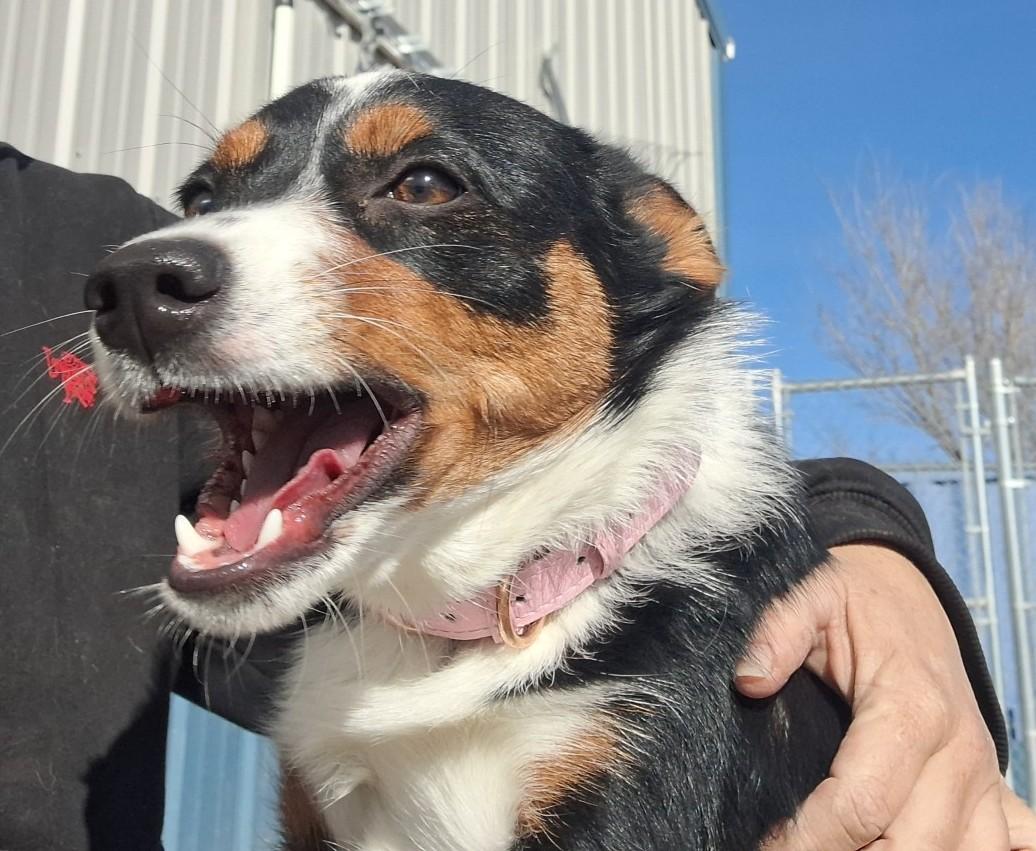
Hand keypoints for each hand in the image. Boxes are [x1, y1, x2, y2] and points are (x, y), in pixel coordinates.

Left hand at [735, 543, 1032, 849]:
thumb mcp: (809, 596)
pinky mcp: (993, 788)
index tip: (767, 847)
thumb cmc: (855, 601)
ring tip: (839, 849)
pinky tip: (916, 848)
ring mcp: (983, 775)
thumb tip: (750, 681)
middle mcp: (958, 751)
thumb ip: (777, 633)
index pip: (860, 805)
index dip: (807, 839)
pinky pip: (1005, 845)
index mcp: (911, 708)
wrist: (905, 592)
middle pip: (910, 848)